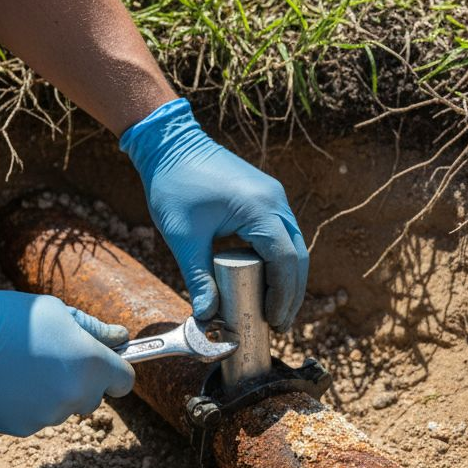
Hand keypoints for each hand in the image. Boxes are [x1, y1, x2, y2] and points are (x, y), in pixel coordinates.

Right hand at [0, 277, 134, 436]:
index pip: (124, 381)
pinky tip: (5, 382)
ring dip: (49, 394)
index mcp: (92, 365)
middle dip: (80, 383)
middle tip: (51, 359)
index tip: (102, 363)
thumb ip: (94, 330)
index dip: (114, 371)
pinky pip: (32, 418)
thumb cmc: (9, 317)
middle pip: (92, 398)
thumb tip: (120, 339)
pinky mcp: (20, 428)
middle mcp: (75, 396)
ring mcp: (47, 416)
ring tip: (20, 367)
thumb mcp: (58, 312)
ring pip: (60, 409)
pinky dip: (24, 405)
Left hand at [120, 98, 307, 330]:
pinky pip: (282, 234)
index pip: (285, 261)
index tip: (274, 321)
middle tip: (279, 323)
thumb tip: (207, 317)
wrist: (170, 143)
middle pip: (298, 256)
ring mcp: (274, 197)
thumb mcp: (184, 237)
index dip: (283, 296)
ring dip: (288, 278)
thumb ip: (197, 278)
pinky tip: (266, 281)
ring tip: (275, 309)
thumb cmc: (174, 185)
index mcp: (259, 209)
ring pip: (294, 246)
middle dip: (291, 293)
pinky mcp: (266, 197)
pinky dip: (279, 261)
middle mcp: (275, 201)